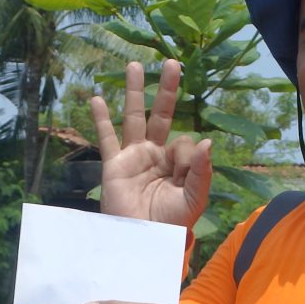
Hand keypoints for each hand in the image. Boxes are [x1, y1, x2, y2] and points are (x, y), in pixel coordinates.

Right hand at [92, 60, 212, 227]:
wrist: (143, 240)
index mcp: (177, 163)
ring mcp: (133, 157)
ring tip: (134, 66)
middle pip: (160, 114)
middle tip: (172, 63)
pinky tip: (96, 98)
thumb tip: (207, 141)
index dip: (185, 154)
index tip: (180, 172)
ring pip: (133, 117)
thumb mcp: (193, 198)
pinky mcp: (114, 165)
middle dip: (166, 89)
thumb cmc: (171, 224)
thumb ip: (201, 171)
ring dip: (134, 91)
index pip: (184, 142)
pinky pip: (106, 138)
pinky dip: (100, 119)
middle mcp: (155, 154)